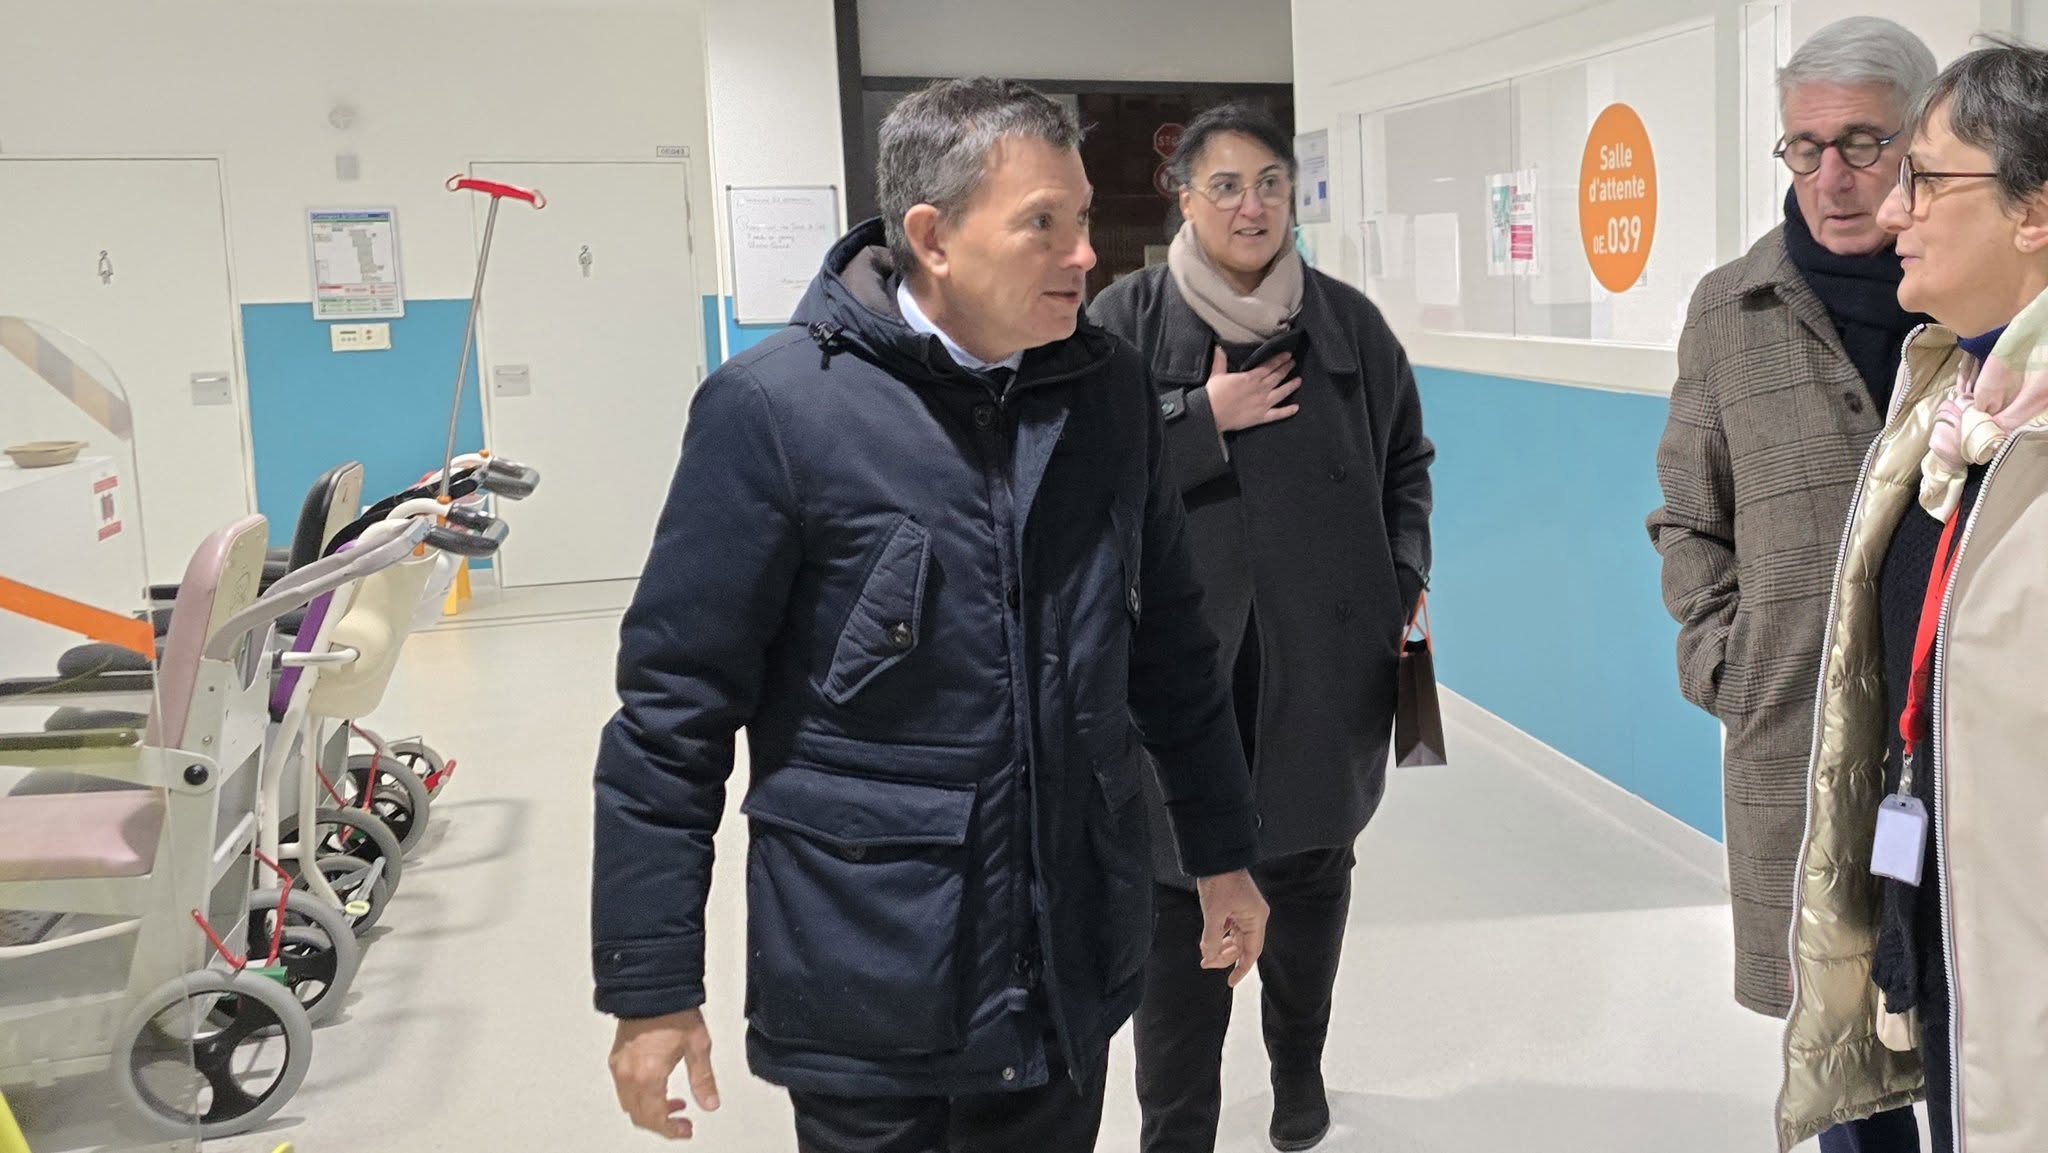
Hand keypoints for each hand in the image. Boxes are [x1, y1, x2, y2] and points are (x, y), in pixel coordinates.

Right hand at [609, 1009, 720, 1139]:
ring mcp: (619, 1066)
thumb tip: (710, 1103)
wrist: (652, 986)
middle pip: (639, 1116)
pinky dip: (640, 1096)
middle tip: (681, 1122)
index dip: (671, 1130)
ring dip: (649, 1111)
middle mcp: (628, 1074)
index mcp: (648, 1075)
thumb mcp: (697, 1046)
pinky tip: (657, 1087)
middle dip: (661, 1123)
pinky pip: (624, 1089)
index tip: (685, 1130)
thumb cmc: (673, 1010)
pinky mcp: (616, 1057)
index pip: (656, 1118)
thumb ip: (703, 1079)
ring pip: (629, 1104)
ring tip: (673, 1104)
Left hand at [1195, 869, 1268, 986]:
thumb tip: (1209, 958)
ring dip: (1221, 947)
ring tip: (1205, 954)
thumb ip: (1212, 938)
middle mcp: (1253, 916)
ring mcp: (1244, 911)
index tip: (1230, 982)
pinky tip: (1207, 941)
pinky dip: (1219, 936)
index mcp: (1256, 918)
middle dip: (1225, 956)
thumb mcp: (1214, 913)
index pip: (1252, 952)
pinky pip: (1229, 928)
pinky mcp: (1235, 907)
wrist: (1215, 857)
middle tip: (1205, 962)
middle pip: (1242, 946)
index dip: (1241, 969)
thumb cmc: (1219, 882)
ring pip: (1234, 938)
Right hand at [1205, 347, 1301, 432]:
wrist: (1210, 414)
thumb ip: (1220, 360)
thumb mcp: (1216, 374)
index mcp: (1251, 378)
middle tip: (1293, 363)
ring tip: (1298, 381)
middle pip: (1277, 377)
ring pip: (1281, 393)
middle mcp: (1260, 389)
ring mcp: (1263, 404)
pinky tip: (1296, 408)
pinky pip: (1277, 414)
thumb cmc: (1213, 395)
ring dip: (1291, 386)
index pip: (1269, 366)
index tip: (1287, 354)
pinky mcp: (1261, 417)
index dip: (1279, 359)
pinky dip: (1287, 411)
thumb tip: (1219, 347)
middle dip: (1286, 368)